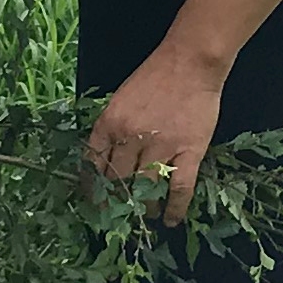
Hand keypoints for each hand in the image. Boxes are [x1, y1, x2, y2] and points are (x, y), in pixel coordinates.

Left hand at [85, 39, 226, 227]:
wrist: (190, 61)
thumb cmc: (155, 76)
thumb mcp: (121, 98)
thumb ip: (112, 127)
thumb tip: (107, 158)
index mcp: (110, 123)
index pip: (93, 163)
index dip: (93, 186)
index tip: (95, 199)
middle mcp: (130, 137)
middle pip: (117, 181)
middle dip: (116, 202)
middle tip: (119, 214)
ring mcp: (160, 145)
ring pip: (145, 189)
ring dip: (143, 207)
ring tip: (146, 214)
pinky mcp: (189, 150)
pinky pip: (179, 188)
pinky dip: (175, 209)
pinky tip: (171, 220)